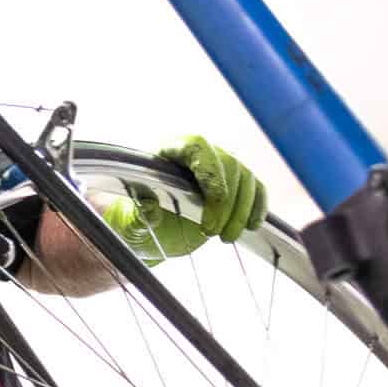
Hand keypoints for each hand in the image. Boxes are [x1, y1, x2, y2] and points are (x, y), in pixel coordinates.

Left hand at [97, 135, 268, 263]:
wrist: (148, 231)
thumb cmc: (135, 221)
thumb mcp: (130, 222)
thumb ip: (138, 215)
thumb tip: (149, 206)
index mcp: (168, 151)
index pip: (196, 148)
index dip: (210, 171)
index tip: (214, 201)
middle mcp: (198, 154)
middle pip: (226, 165)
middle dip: (225, 202)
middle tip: (211, 233)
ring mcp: (219, 167)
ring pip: (244, 178)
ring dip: (241, 210)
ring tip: (227, 238)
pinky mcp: (235, 184)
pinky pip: (255, 188)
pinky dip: (257, 207)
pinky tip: (251, 227)